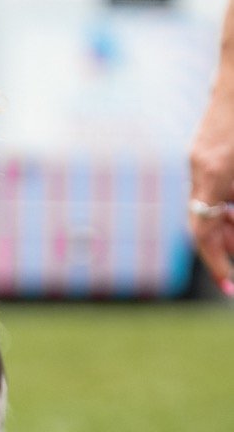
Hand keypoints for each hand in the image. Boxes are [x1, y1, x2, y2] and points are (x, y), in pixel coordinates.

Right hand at [189, 90, 233, 295]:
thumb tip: (231, 233)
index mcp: (213, 173)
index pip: (204, 232)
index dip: (218, 263)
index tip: (232, 286)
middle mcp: (200, 166)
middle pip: (203, 220)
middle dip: (224, 248)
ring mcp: (200, 154)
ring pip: (208, 203)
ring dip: (227, 225)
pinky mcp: (207, 145)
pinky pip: (211, 185)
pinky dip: (226, 203)